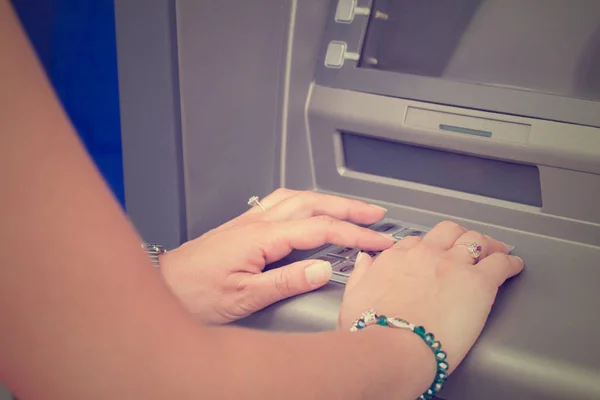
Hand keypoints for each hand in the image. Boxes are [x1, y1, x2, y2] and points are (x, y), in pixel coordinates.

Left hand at [159, 189, 394, 323]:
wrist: (163, 286)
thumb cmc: (195, 293)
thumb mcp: (244, 297)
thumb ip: (286, 281)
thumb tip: (324, 270)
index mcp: (261, 237)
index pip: (320, 229)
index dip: (354, 234)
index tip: (378, 240)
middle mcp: (256, 222)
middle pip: (313, 203)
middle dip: (349, 207)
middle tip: (376, 214)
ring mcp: (248, 220)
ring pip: (297, 197)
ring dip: (328, 200)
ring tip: (351, 208)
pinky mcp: (241, 225)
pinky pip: (281, 202)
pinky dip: (306, 201)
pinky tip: (309, 207)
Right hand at [339, 221, 523, 374]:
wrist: (391, 347)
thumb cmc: (370, 329)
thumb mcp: (353, 296)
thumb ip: (361, 274)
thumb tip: (364, 261)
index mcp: (396, 258)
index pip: (416, 242)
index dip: (429, 247)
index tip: (434, 254)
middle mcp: (425, 255)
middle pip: (448, 232)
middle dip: (459, 236)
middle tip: (469, 245)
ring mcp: (453, 265)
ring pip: (476, 240)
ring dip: (487, 244)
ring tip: (496, 250)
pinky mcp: (478, 282)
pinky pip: (501, 263)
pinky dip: (509, 262)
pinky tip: (514, 265)